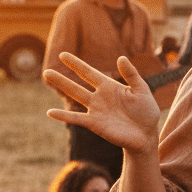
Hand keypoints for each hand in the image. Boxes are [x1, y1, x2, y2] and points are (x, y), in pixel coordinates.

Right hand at [44, 53, 160, 152]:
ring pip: (74, 96)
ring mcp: (96, 110)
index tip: (63, 55)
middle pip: (77, 84)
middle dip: (62, 77)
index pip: (89, 72)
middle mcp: (99, 97)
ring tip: (47, 78)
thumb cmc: (146, 113)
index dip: (77, 64)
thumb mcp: (142, 90)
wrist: (146, 136)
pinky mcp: (95, 124)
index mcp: (110, 86)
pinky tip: (50, 113)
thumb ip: (132, 75)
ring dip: (61, 86)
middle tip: (45, 71)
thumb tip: (121, 58)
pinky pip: (76, 118)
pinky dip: (63, 116)